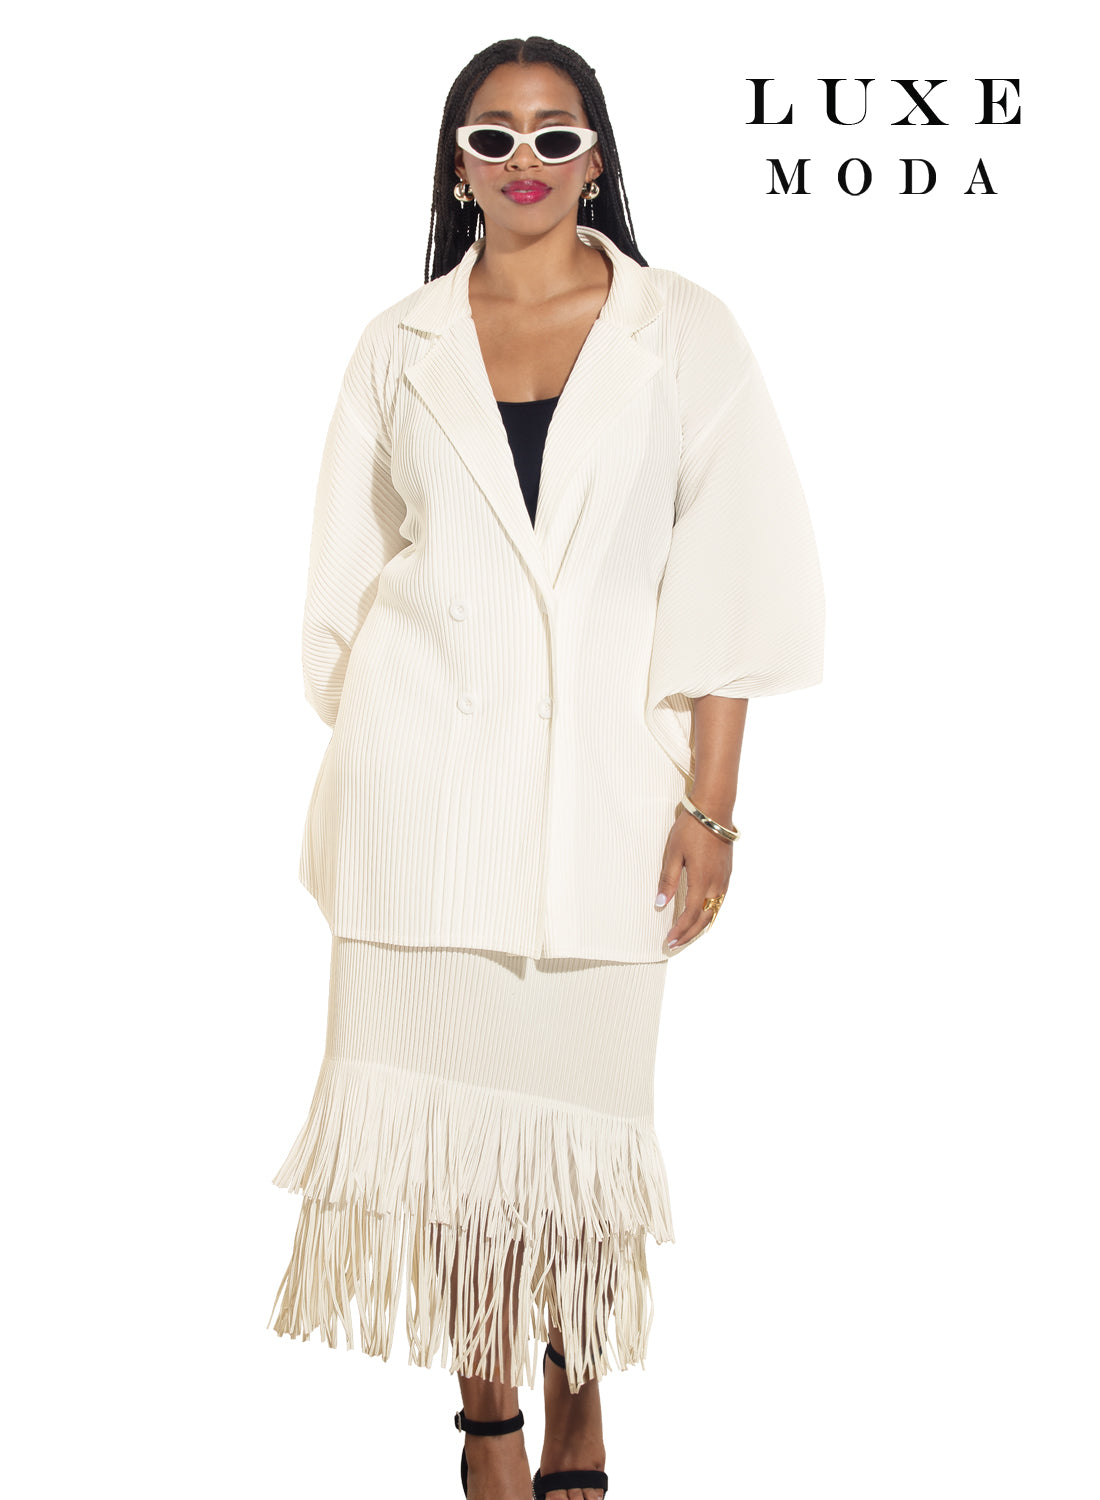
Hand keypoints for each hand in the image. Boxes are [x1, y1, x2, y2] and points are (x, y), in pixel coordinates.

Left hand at [655, 809, 732, 949]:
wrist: (714, 810)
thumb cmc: (691, 829)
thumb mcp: (673, 853)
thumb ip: (667, 880)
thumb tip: (660, 903)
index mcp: (701, 881)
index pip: (690, 915)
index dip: (679, 930)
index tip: (669, 940)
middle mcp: (716, 884)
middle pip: (704, 919)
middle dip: (689, 934)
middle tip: (675, 943)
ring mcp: (724, 879)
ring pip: (714, 912)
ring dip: (700, 926)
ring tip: (686, 934)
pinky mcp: (727, 874)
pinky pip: (719, 901)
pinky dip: (709, 914)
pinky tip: (701, 915)